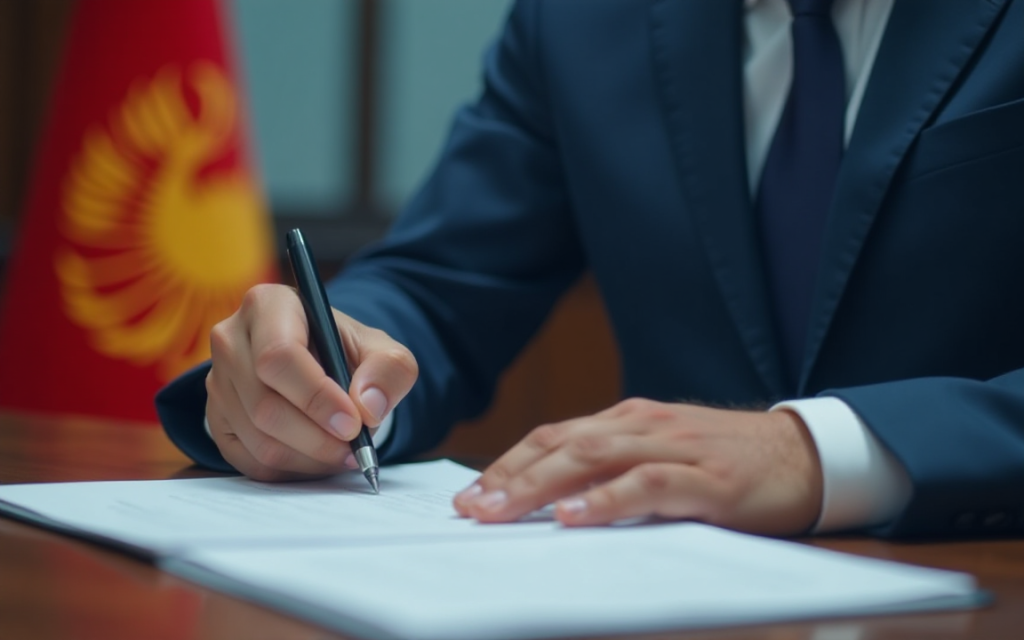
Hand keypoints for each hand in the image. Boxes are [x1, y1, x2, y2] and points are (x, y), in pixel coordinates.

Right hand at [204, 284, 417, 480]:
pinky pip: (249, 461)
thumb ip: (390, 370)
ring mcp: (217, 382)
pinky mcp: (216, 420)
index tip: (352, 423)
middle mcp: (231, 339)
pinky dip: (290, 469)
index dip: (316, 397)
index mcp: (268, 305)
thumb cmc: (347, 353)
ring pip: (258, 438)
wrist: (322, 367)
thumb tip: (367, 406)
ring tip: (342, 452)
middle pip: (265, 405)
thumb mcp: (383, 351)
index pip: (279, 357)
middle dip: (317, 437)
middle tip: (353, 447)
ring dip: (308, 457)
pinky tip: (316, 457)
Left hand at [453, 399, 822, 535]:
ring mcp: (675, 447)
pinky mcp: (708, 479)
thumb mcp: (662, 454)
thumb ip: (614, 469)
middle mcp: (644, 425)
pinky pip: (649, 485)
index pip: (554, 436)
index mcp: (629, 420)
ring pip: (595, 458)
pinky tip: (575, 517)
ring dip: (541, 486)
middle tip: (471, 509)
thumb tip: (552, 499)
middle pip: (563, 445)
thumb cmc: (725, 459)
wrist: (804, 453)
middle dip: (511, 477)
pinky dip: (607, 500)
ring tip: (502, 512)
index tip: (471, 494)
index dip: (509, 464)